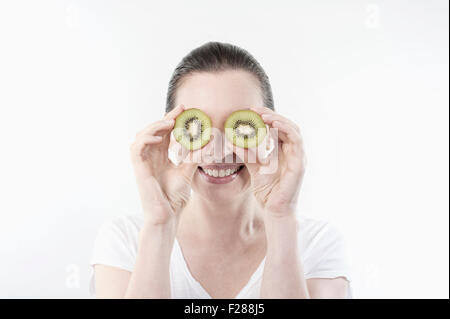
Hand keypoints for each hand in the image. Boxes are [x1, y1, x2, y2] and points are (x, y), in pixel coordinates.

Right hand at [130, 104, 197, 224]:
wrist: (167, 215)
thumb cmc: (174, 197)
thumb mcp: (187, 171)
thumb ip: (193, 157)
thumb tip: (207, 143)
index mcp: (160, 157)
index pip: (165, 132)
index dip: (172, 120)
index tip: (185, 109)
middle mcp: (150, 157)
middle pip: (154, 130)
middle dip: (166, 118)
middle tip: (180, 110)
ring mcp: (143, 162)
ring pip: (142, 135)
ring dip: (155, 126)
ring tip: (170, 123)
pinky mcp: (138, 169)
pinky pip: (136, 148)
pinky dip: (146, 139)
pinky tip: (160, 138)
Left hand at [245, 107, 305, 217]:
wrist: (274, 209)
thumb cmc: (266, 190)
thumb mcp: (253, 167)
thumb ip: (246, 154)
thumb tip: (231, 141)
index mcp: (283, 150)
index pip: (277, 127)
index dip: (266, 116)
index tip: (250, 111)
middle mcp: (292, 151)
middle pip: (285, 125)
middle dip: (271, 114)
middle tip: (255, 110)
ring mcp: (298, 157)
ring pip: (293, 129)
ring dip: (279, 120)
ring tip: (264, 116)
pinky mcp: (300, 163)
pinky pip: (296, 141)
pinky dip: (286, 130)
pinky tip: (274, 126)